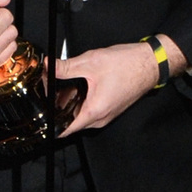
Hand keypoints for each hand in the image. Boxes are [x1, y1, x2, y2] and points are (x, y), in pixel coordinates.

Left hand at [58, 34, 183, 135]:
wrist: (150, 63)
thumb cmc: (127, 65)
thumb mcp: (90, 63)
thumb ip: (65, 67)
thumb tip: (48, 66)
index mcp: (94, 112)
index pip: (65, 129)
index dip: (50, 121)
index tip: (41, 112)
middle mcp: (101, 117)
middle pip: (70, 120)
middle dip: (57, 106)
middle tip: (49, 88)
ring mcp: (106, 113)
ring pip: (80, 114)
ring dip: (70, 101)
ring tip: (63, 83)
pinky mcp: (110, 107)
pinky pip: (89, 108)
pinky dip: (81, 99)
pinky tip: (77, 83)